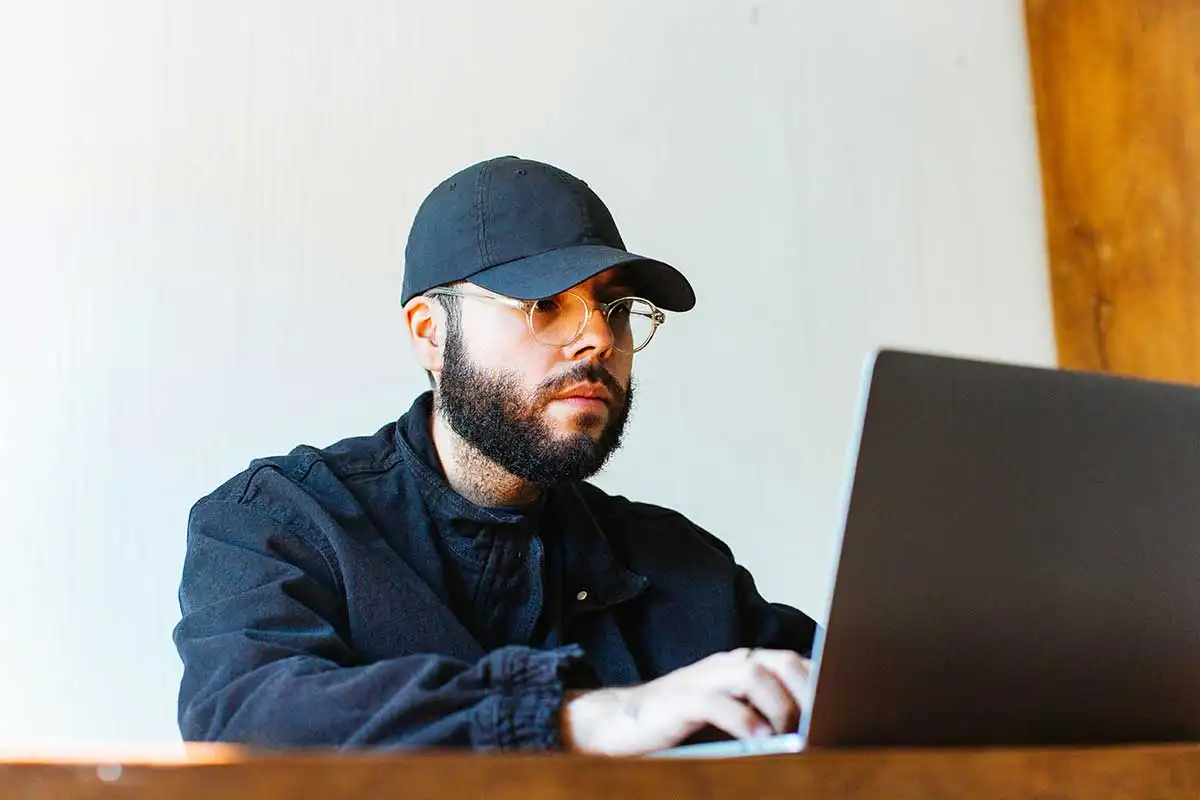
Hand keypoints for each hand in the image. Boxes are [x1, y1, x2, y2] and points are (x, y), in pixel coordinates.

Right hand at [560, 648, 811, 755]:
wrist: (623, 721)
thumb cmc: (683, 724)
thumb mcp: (731, 715)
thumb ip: (765, 714)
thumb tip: (812, 731)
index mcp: (743, 665)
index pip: (794, 662)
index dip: (820, 684)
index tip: (841, 711)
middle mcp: (727, 664)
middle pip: (781, 661)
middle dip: (808, 692)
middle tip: (821, 724)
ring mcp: (704, 679)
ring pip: (754, 674)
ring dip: (779, 705)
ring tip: (788, 735)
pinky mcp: (682, 700)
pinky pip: (718, 703)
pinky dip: (744, 720)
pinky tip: (758, 740)